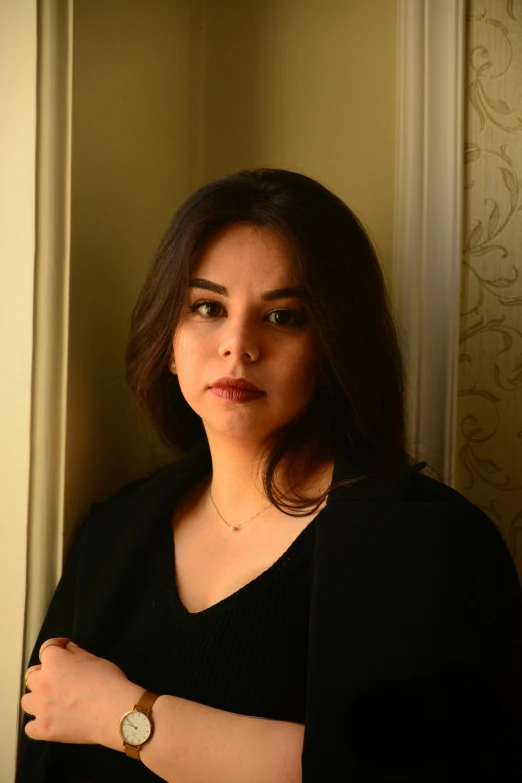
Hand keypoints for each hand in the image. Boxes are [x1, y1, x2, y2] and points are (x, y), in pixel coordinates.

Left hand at [21, 638, 142, 747]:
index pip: (46, 648)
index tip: (63, 649)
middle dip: (44, 673)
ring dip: (37, 699)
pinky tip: (50, 721)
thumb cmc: (109, 683)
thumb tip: (67, 648)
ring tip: (52, 702)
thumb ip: (76, 653)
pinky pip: (29, 728)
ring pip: (27, 700)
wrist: (115, 712)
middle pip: (31, 675)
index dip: (56, 646)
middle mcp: (42, 683)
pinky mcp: (43, 729)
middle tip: (59, 678)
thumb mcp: (95, 659)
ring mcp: (40, 708)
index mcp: (54, 662)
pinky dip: (38, 724)